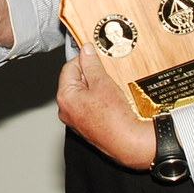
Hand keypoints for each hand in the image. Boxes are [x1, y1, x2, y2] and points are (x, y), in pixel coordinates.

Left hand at [57, 43, 154, 168]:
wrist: (128, 141)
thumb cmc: (114, 117)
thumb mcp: (102, 82)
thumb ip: (91, 64)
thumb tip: (86, 50)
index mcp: (65, 97)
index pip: (69, 67)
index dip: (84, 59)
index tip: (97, 57)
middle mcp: (66, 110)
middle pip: (75, 80)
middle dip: (91, 74)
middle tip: (106, 74)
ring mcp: (76, 120)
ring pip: (84, 93)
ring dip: (96, 86)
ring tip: (111, 88)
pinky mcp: (87, 126)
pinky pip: (90, 105)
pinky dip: (99, 99)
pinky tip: (112, 100)